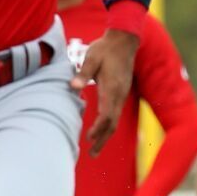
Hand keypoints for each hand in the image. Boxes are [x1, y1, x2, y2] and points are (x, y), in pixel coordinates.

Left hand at [72, 29, 138, 154]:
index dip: (98, 128)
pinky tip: (100, 131)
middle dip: (103, 140)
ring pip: (115, 121)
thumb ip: (83, 73)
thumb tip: (73, 86)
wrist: (124, 41)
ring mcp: (122, 95)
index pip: (107, 114)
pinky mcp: (121, 93)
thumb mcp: (92, 58)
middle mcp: (119, 95)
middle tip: (92, 154)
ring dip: (105, 136)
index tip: (89, 138)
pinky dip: (108, 126)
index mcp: (112, 88)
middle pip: (112, 124)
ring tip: (95, 149)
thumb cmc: (105, 49)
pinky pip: (115, 114)